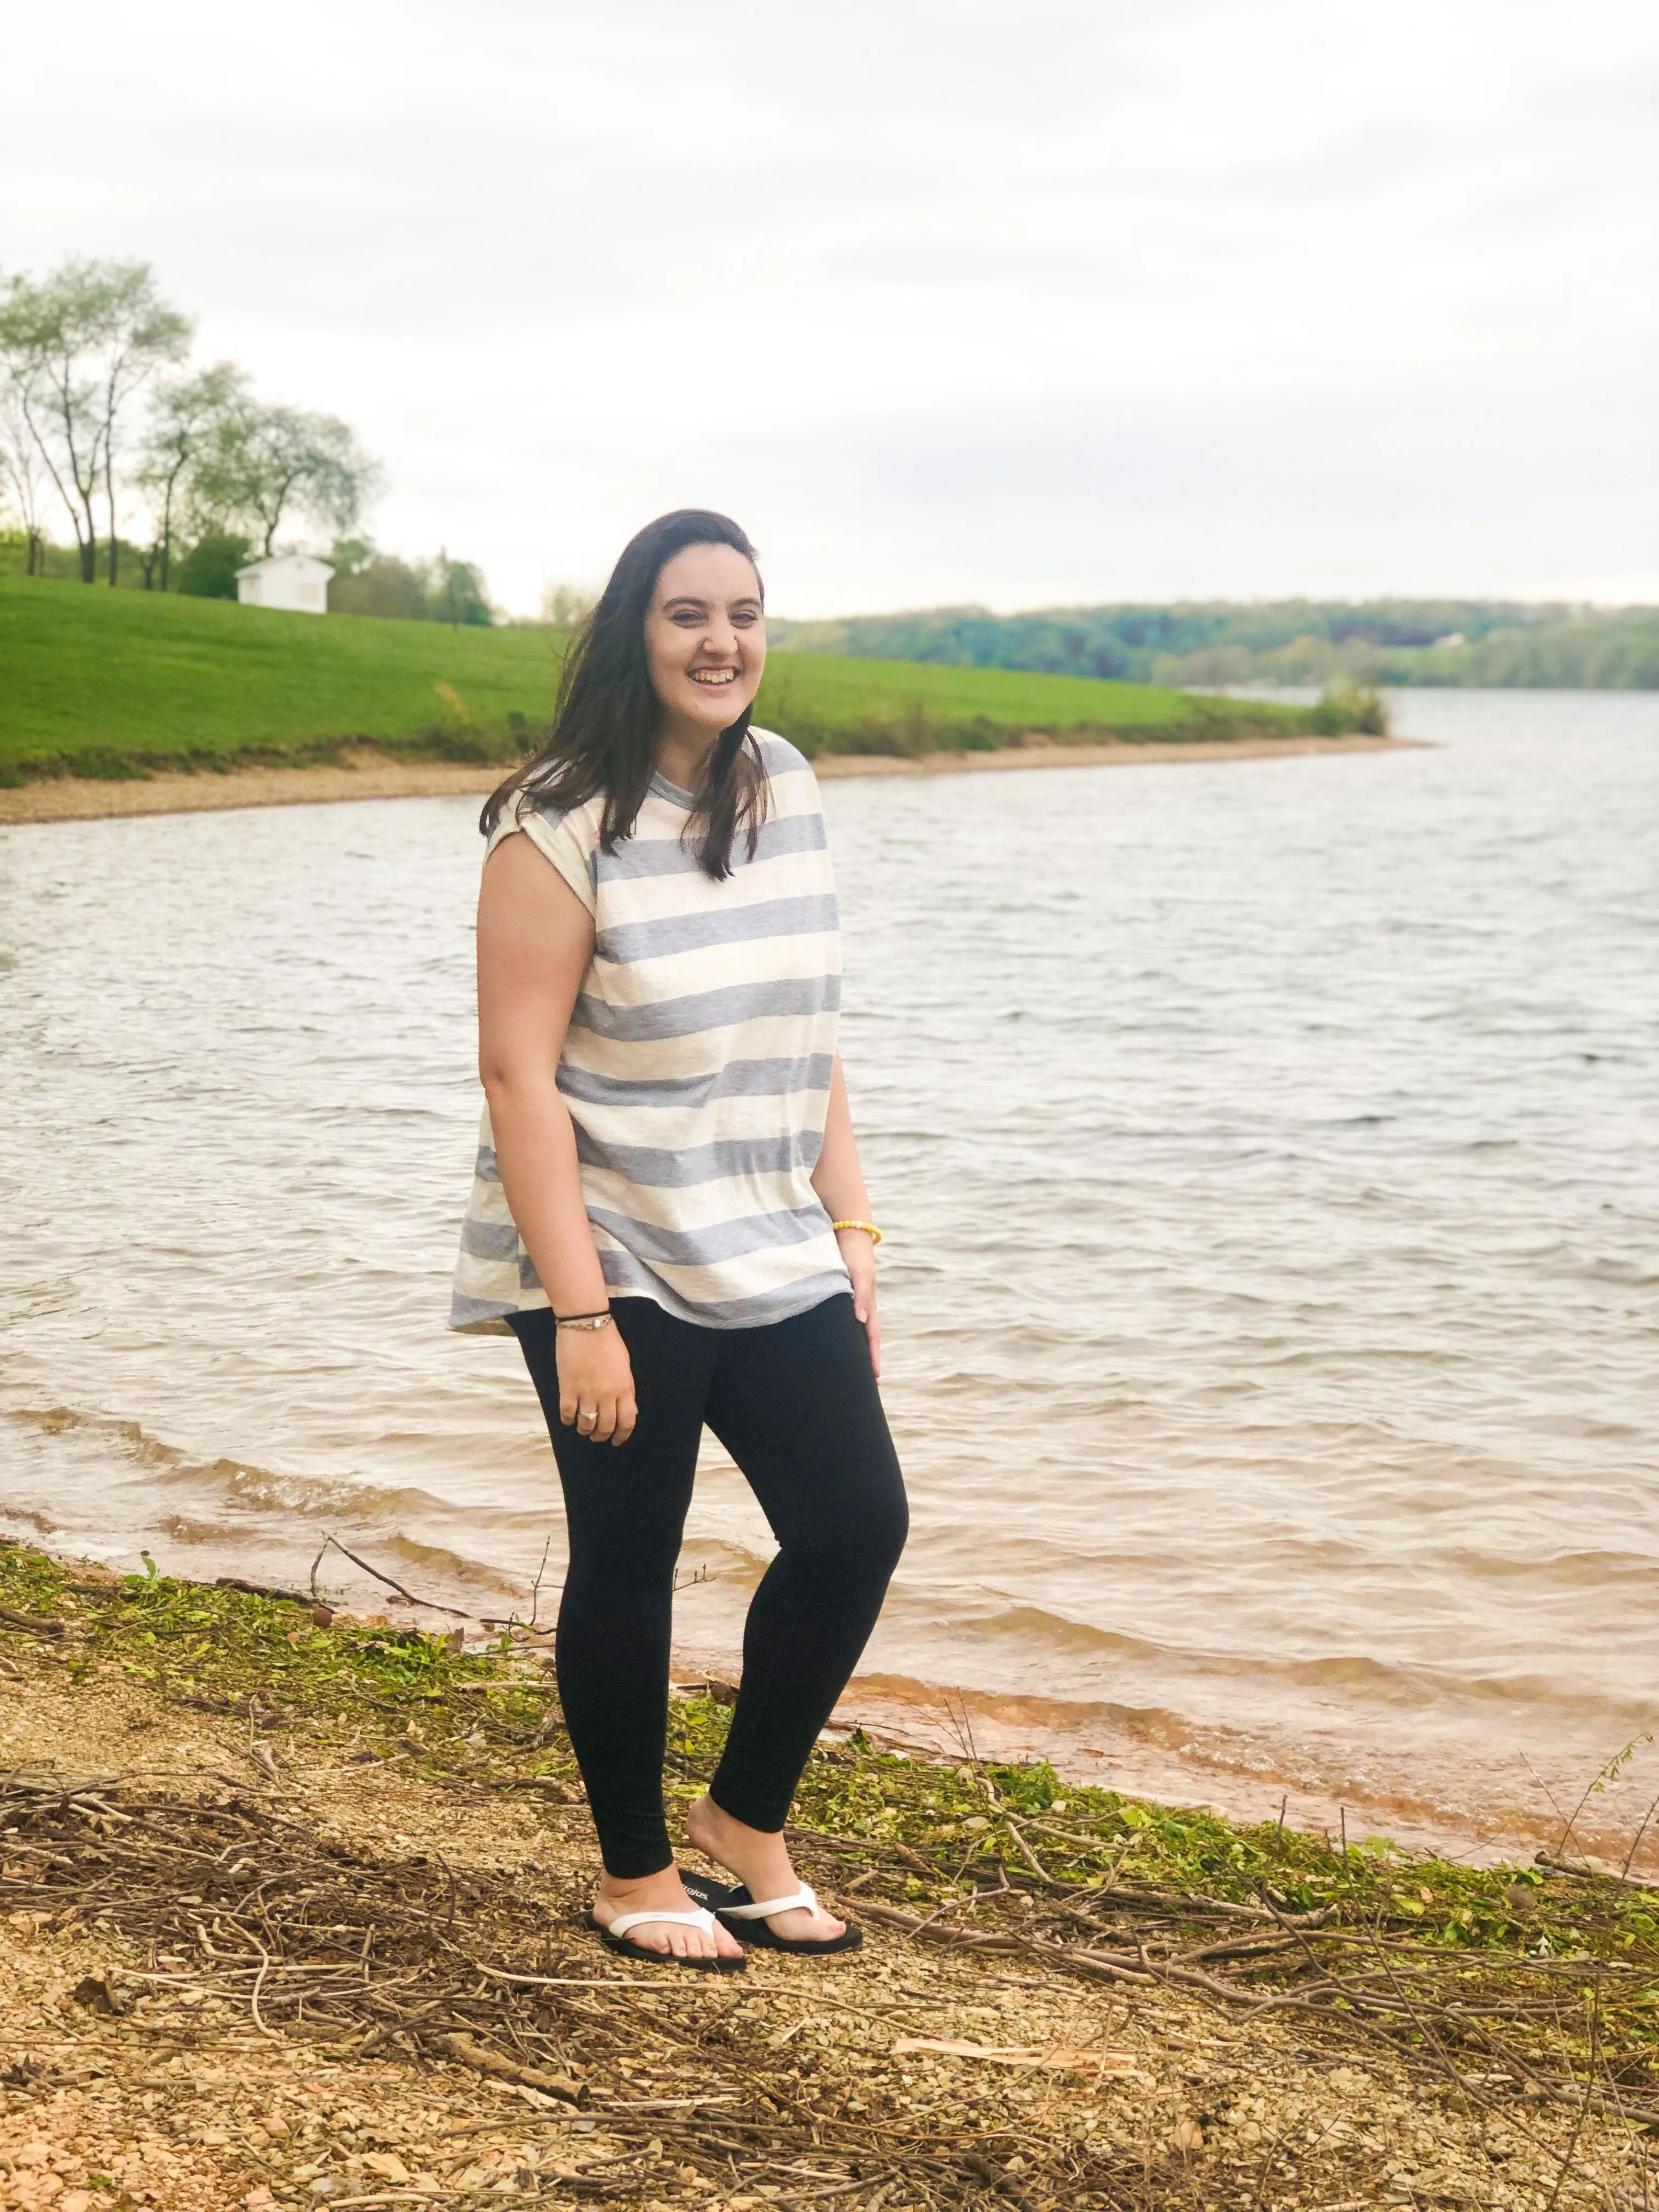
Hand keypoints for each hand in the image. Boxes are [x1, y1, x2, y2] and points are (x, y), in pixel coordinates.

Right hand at [555, 1323, 637, 1445]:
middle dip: (601, 1436)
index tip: (616, 1441)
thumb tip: (629, 1410)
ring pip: (586, 1424)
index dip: (621, 1436)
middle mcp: (607, 1395)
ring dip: (584, 1430)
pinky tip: (569, 1418)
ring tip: (582, 1428)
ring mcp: (587, 1392)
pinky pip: (567, 1414)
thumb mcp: (625, 1366)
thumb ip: (627, 1389)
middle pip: (606, 1427)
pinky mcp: (568, 1388)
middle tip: (596, 1436)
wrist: (587, 1325)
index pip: (627, 1421)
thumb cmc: (608, 1342)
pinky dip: (568, 1420)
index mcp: (624, 1389)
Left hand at [835, 1228, 881, 1379]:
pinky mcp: (834, 1293)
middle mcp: (858, 1306)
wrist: (845, 1230)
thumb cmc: (854, 1253)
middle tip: (860, 1384)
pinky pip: (837, 1319)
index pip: (871, 1337)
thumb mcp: (860, 1273)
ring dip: (850, 1349)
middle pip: (862, 1338)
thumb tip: (862, 1321)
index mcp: (867, 1304)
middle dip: (862, 1360)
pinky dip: (837, 1333)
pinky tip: (827, 1342)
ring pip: (849, 1331)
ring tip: (845, 1370)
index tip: (874, 1380)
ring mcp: (847, 1301)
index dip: (872, 1357)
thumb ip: (860, 1295)